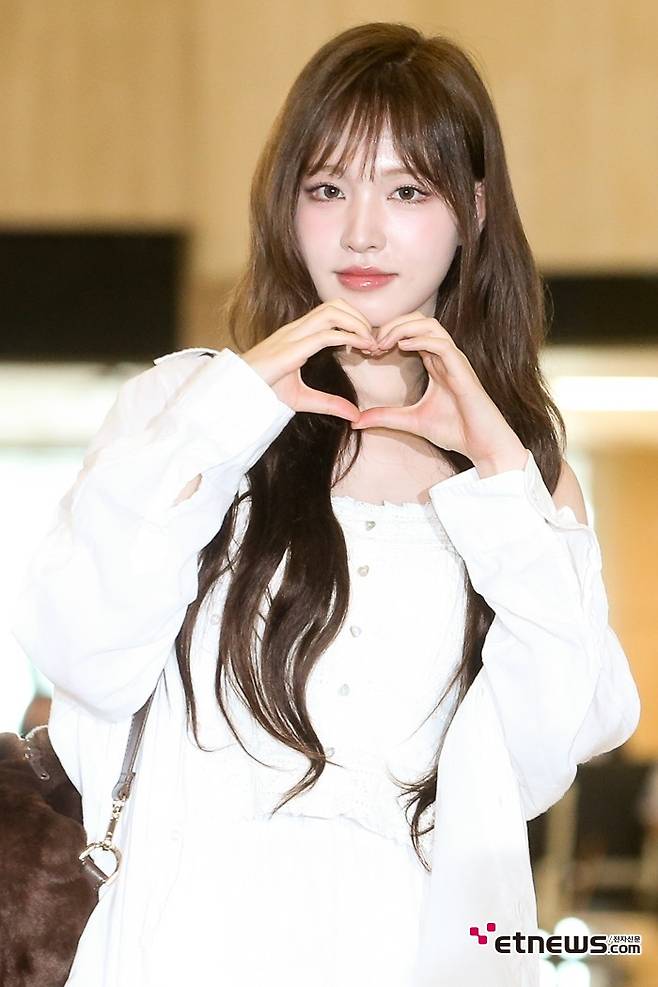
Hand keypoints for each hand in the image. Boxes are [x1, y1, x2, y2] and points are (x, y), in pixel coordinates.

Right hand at [241, 299, 376, 421]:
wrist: (238, 395)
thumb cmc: (263, 393)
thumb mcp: (303, 399)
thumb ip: (329, 404)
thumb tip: (354, 415)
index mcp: (298, 334)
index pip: (331, 312)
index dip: (354, 321)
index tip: (368, 344)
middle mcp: (296, 329)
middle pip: (336, 304)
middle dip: (360, 317)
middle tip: (373, 341)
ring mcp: (293, 336)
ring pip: (333, 311)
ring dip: (357, 323)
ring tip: (369, 343)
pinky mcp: (291, 349)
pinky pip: (325, 334)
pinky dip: (349, 337)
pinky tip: (360, 347)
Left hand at [352, 312, 527, 470]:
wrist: (483, 445)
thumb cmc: (456, 431)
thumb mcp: (411, 422)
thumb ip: (385, 418)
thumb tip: (356, 421)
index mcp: (436, 364)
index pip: (410, 334)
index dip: (387, 335)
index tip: (366, 349)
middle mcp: (445, 357)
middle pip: (419, 321)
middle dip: (392, 325)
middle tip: (370, 343)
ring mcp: (455, 361)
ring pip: (430, 326)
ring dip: (403, 329)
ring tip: (382, 343)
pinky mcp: (463, 370)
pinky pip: (441, 344)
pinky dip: (420, 341)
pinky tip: (401, 348)